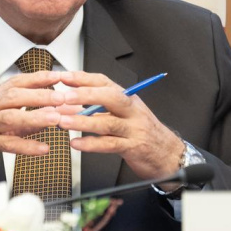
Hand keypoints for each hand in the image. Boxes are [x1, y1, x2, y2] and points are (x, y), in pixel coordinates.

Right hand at [0, 71, 69, 187]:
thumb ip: (22, 120)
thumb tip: (50, 115)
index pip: (15, 82)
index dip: (38, 78)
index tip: (60, 75)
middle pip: (14, 95)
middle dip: (40, 95)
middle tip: (63, 97)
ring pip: (9, 117)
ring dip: (35, 117)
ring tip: (56, 119)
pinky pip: (5, 143)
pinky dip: (26, 146)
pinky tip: (43, 149)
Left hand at [56, 71, 183, 180]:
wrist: (167, 153)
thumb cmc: (141, 131)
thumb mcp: (123, 114)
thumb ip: (99, 108)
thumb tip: (70, 102)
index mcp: (127, 98)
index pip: (104, 82)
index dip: (83, 78)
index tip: (64, 77)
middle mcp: (132, 110)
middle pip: (110, 97)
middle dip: (86, 95)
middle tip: (65, 97)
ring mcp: (134, 128)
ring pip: (107, 122)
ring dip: (82, 121)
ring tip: (63, 121)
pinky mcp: (133, 147)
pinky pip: (110, 144)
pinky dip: (91, 144)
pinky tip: (76, 143)